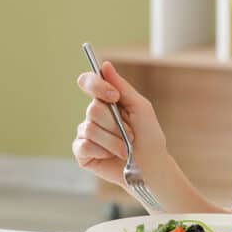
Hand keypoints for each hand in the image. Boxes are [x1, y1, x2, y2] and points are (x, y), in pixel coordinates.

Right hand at [72, 60, 167, 187]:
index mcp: (105, 100)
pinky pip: (84, 146)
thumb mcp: (140, 107)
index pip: (88, 82)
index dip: (97, 86)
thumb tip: (105, 65)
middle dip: (116, 124)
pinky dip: (103, 151)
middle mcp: (92, 115)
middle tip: (130, 134)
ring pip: (91, 129)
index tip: (114, 96)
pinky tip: (111, 156)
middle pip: (93, 109)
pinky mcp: (81, 152)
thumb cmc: (148, 135)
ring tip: (125, 148)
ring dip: (113, 141)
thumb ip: (122, 87)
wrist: (150, 165)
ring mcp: (85, 133)